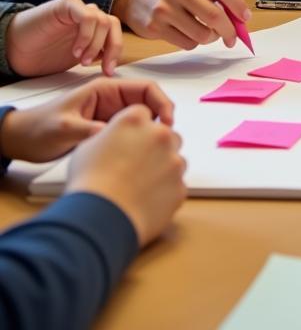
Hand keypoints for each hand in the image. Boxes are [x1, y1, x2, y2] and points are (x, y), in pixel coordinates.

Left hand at [0, 78, 173, 162]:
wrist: (21, 141)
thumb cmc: (38, 128)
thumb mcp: (64, 128)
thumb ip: (90, 130)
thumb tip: (117, 136)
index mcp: (106, 89)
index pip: (146, 89)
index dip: (162, 103)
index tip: (167, 123)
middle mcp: (112, 100)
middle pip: (149, 105)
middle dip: (161, 120)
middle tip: (163, 140)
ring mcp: (111, 116)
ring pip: (143, 121)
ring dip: (151, 132)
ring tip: (153, 149)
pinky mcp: (108, 131)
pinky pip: (132, 133)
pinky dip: (140, 142)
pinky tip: (139, 155)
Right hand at [5, 0, 122, 76]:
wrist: (16, 47)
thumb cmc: (44, 54)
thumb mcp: (77, 58)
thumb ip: (95, 55)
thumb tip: (113, 64)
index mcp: (95, 28)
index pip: (116, 34)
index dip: (116, 53)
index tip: (109, 72)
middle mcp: (89, 16)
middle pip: (113, 25)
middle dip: (113, 48)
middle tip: (104, 68)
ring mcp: (79, 9)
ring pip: (103, 20)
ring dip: (96, 44)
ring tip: (82, 61)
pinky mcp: (68, 5)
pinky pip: (87, 15)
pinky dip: (86, 34)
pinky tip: (76, 51)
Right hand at [67, 104, 185, 246]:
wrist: (100, 218)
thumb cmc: (88, 184)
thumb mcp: (87, 147)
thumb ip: (108, 135)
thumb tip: (114, 138)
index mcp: (135, 121)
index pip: (143, 113)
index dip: (135, 128)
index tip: (129, 140)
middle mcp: (160, 135)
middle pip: (165, 134)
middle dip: (155, 146)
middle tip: (135, 165)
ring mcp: (174, 161)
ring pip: (175, 159)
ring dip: (163, 168)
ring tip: (138, 186)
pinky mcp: (180, 186)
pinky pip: (176, 185)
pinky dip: (164, 191)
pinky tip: (144, 201)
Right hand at [112, 0, 247, 50]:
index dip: (238, 6)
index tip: (245, 17)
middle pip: (215, 15)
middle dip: (229, 30)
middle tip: (233, 37)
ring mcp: (163, 7)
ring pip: (202, 33)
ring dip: (211, 37)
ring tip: (209, 32)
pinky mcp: (153, 27)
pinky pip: (186, 43)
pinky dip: (194, 41)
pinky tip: (189, 32)